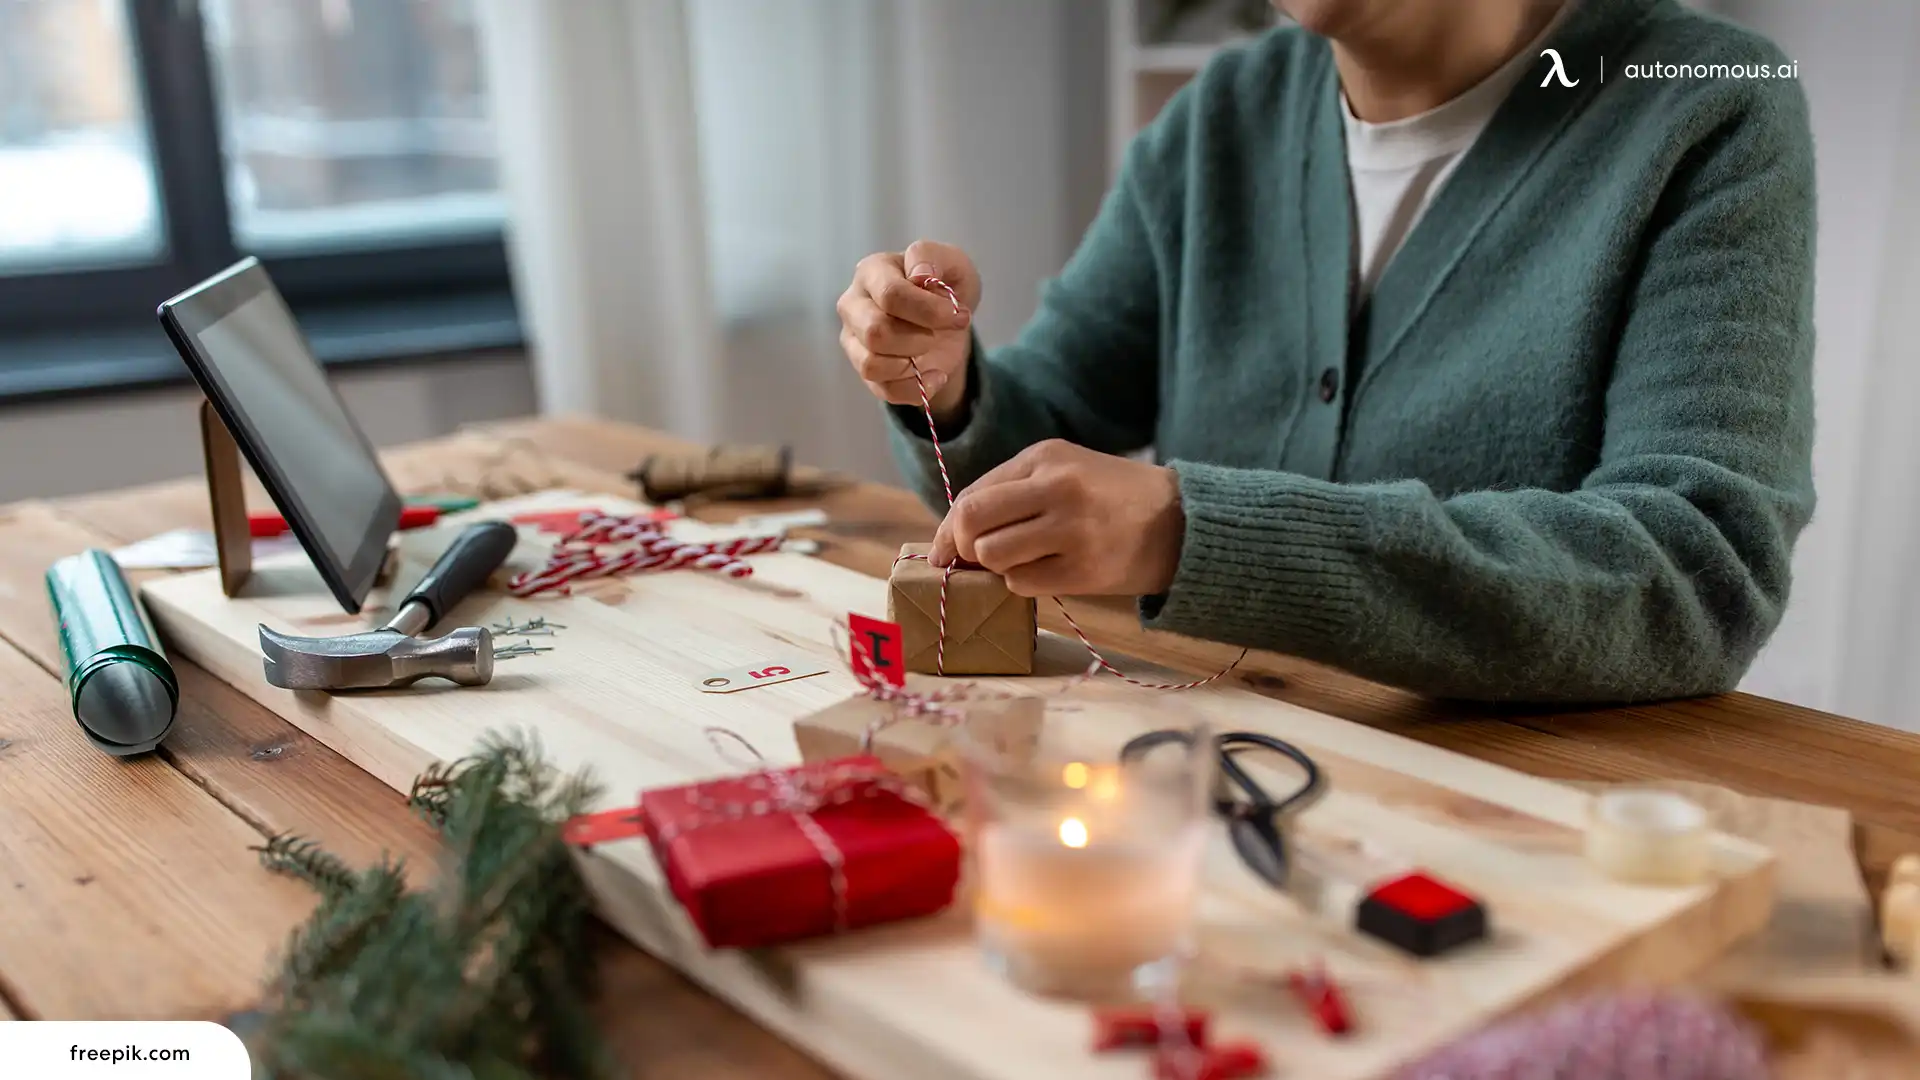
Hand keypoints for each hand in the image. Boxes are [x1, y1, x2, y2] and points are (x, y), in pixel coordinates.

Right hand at [837, 240, 979, 424]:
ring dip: (914, 365)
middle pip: (875, 332)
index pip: (891, 296)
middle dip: (919, 338)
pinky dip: (917, 389)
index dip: (930, 311)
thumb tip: (920, 275)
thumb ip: (933, 257)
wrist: (947, 320)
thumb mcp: (952, 263)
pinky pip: (883, 390)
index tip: (960, 316)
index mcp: (872, 272)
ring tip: (933, 353)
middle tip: (939, 334)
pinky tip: (934, 375)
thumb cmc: (944, 285)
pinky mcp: (864, 369)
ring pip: (872, 365)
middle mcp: (853, 305)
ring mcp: (854, 340)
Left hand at [930, 440, 1184, 597]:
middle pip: (972, 522)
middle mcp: (1057, 488)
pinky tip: (1046, 571)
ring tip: (1021, 561)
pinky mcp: (1084, 569)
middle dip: (962, 546)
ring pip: (993, 555)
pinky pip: (1022, 583)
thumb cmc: (1109, 495)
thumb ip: (1010, 490)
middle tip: (972, 559)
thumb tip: (952, 532)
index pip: (972, 495)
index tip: (944, 549)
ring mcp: (1072, 530)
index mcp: (1045, 457)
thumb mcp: (1063, 469)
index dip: (948, 528)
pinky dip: (1023, 583)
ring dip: (996, 566)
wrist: (1180, 521)